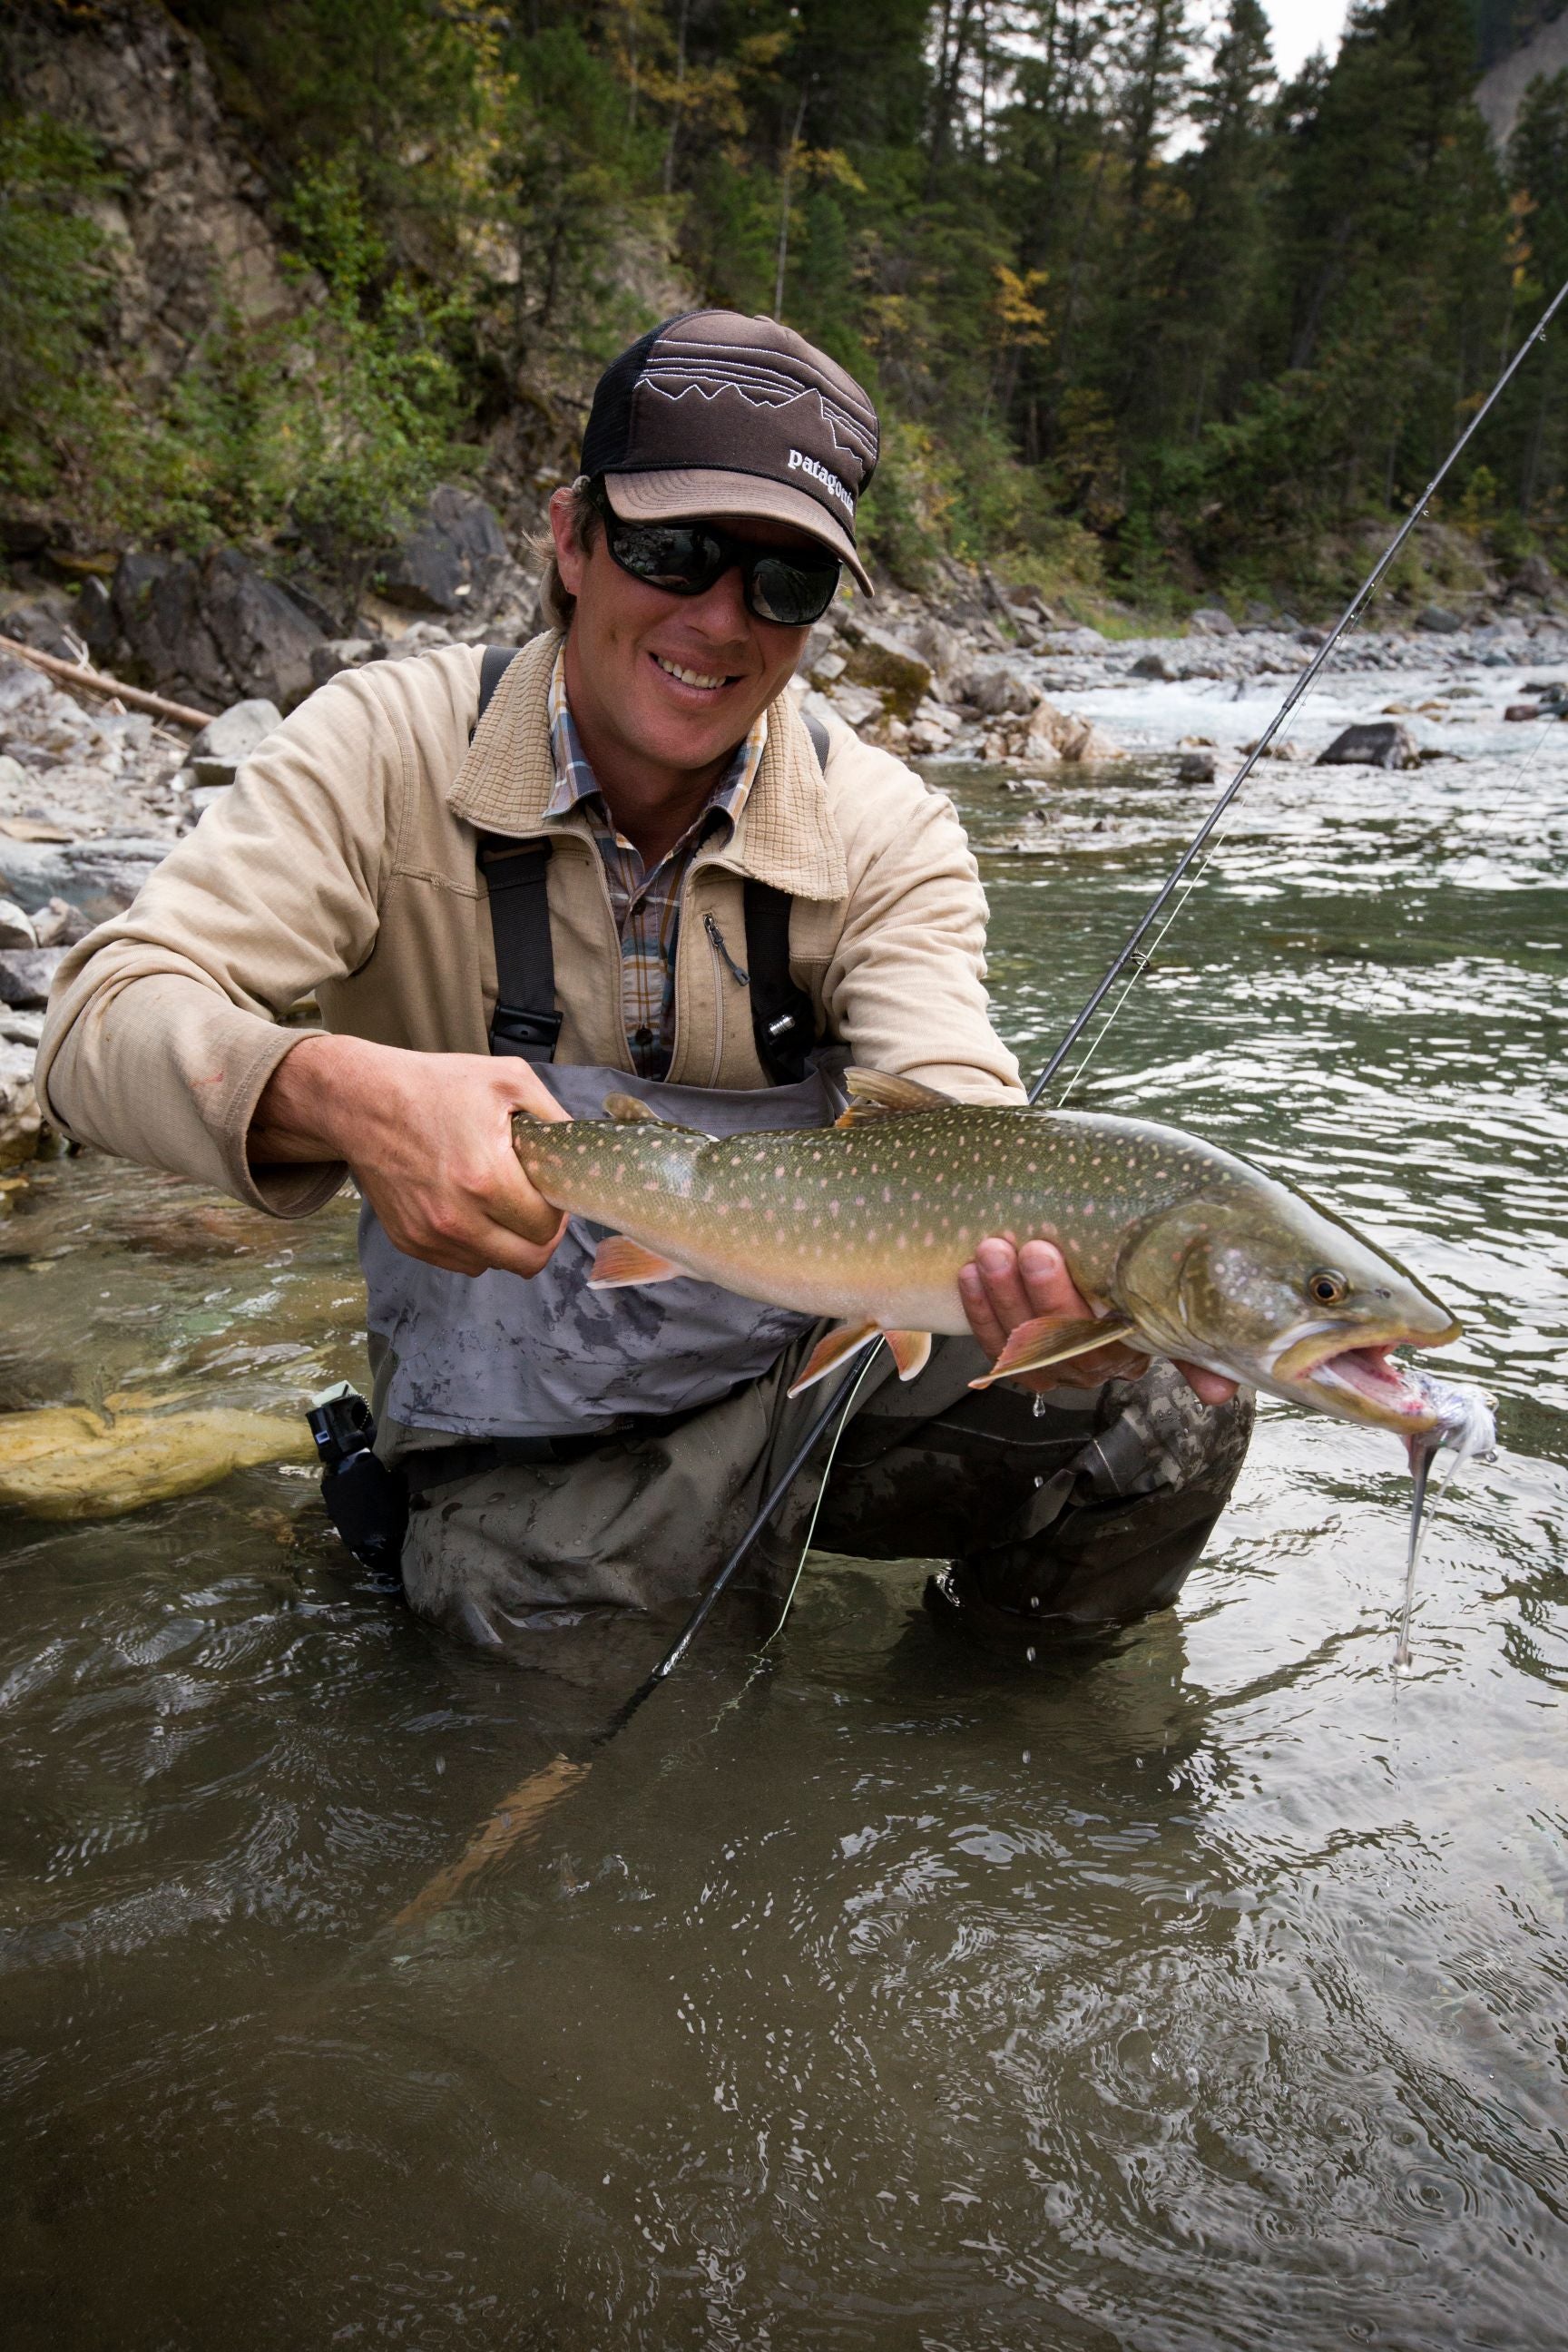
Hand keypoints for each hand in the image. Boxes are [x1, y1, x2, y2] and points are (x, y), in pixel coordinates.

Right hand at [249, 1034, 568, 1278]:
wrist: (363, 1100)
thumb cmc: (437, 1085)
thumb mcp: (509, 1080)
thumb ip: (555, 1117)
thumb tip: (582, 1151)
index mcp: (486, 1178)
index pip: (547, 1227)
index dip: (558, 1211)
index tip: (551, 1191)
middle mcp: (456, 1217)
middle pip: (528, 1260)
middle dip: (542, 1236)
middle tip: (537, 1207)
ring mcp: (430, 1234)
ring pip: (496, 1265)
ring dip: (508, 1242)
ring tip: (500, 1203)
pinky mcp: (410, 1241)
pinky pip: (462, 1262)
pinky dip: (476, 1245)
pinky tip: (472, 1209)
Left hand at [959, 1236, 1236, 1404]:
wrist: (1088, 1258)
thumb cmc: (1134, 1270)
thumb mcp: (1166, 1295)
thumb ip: (1192, 1339)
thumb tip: (1222, 1393)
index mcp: (1134, 1346)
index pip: (1109, 1339)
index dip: (1075, 1303)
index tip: (1050, 1254)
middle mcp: (1092, 1365)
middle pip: (1065, 1339)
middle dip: (1044, 1293)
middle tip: (1031, 1247)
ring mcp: (1050, 1364)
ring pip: (1023, 1344)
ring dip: (1004, 1297)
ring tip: (992, 1249)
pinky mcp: (1014, 1360)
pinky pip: (994, 1345)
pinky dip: (979, 1311)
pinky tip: (969, 1273)